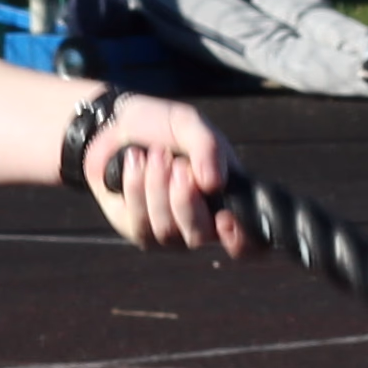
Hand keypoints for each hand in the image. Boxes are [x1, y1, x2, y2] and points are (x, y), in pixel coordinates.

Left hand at [85, 91, 252, 257]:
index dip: (241, 240)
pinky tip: (135, 161)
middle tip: (177, 163)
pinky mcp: (137, 230)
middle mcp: (201, 225)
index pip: (249, 244)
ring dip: (158, 188)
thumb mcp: (190, 125)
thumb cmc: (163, 127)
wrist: (119, 123)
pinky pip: (139, 222)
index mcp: (226, 201)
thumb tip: (214, 184)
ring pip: (166, 230)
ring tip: (154, 155)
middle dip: (185, 199)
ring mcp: (168, 234)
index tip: (225, 218)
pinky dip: (137, 187)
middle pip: (199, 236)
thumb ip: (207, 147)